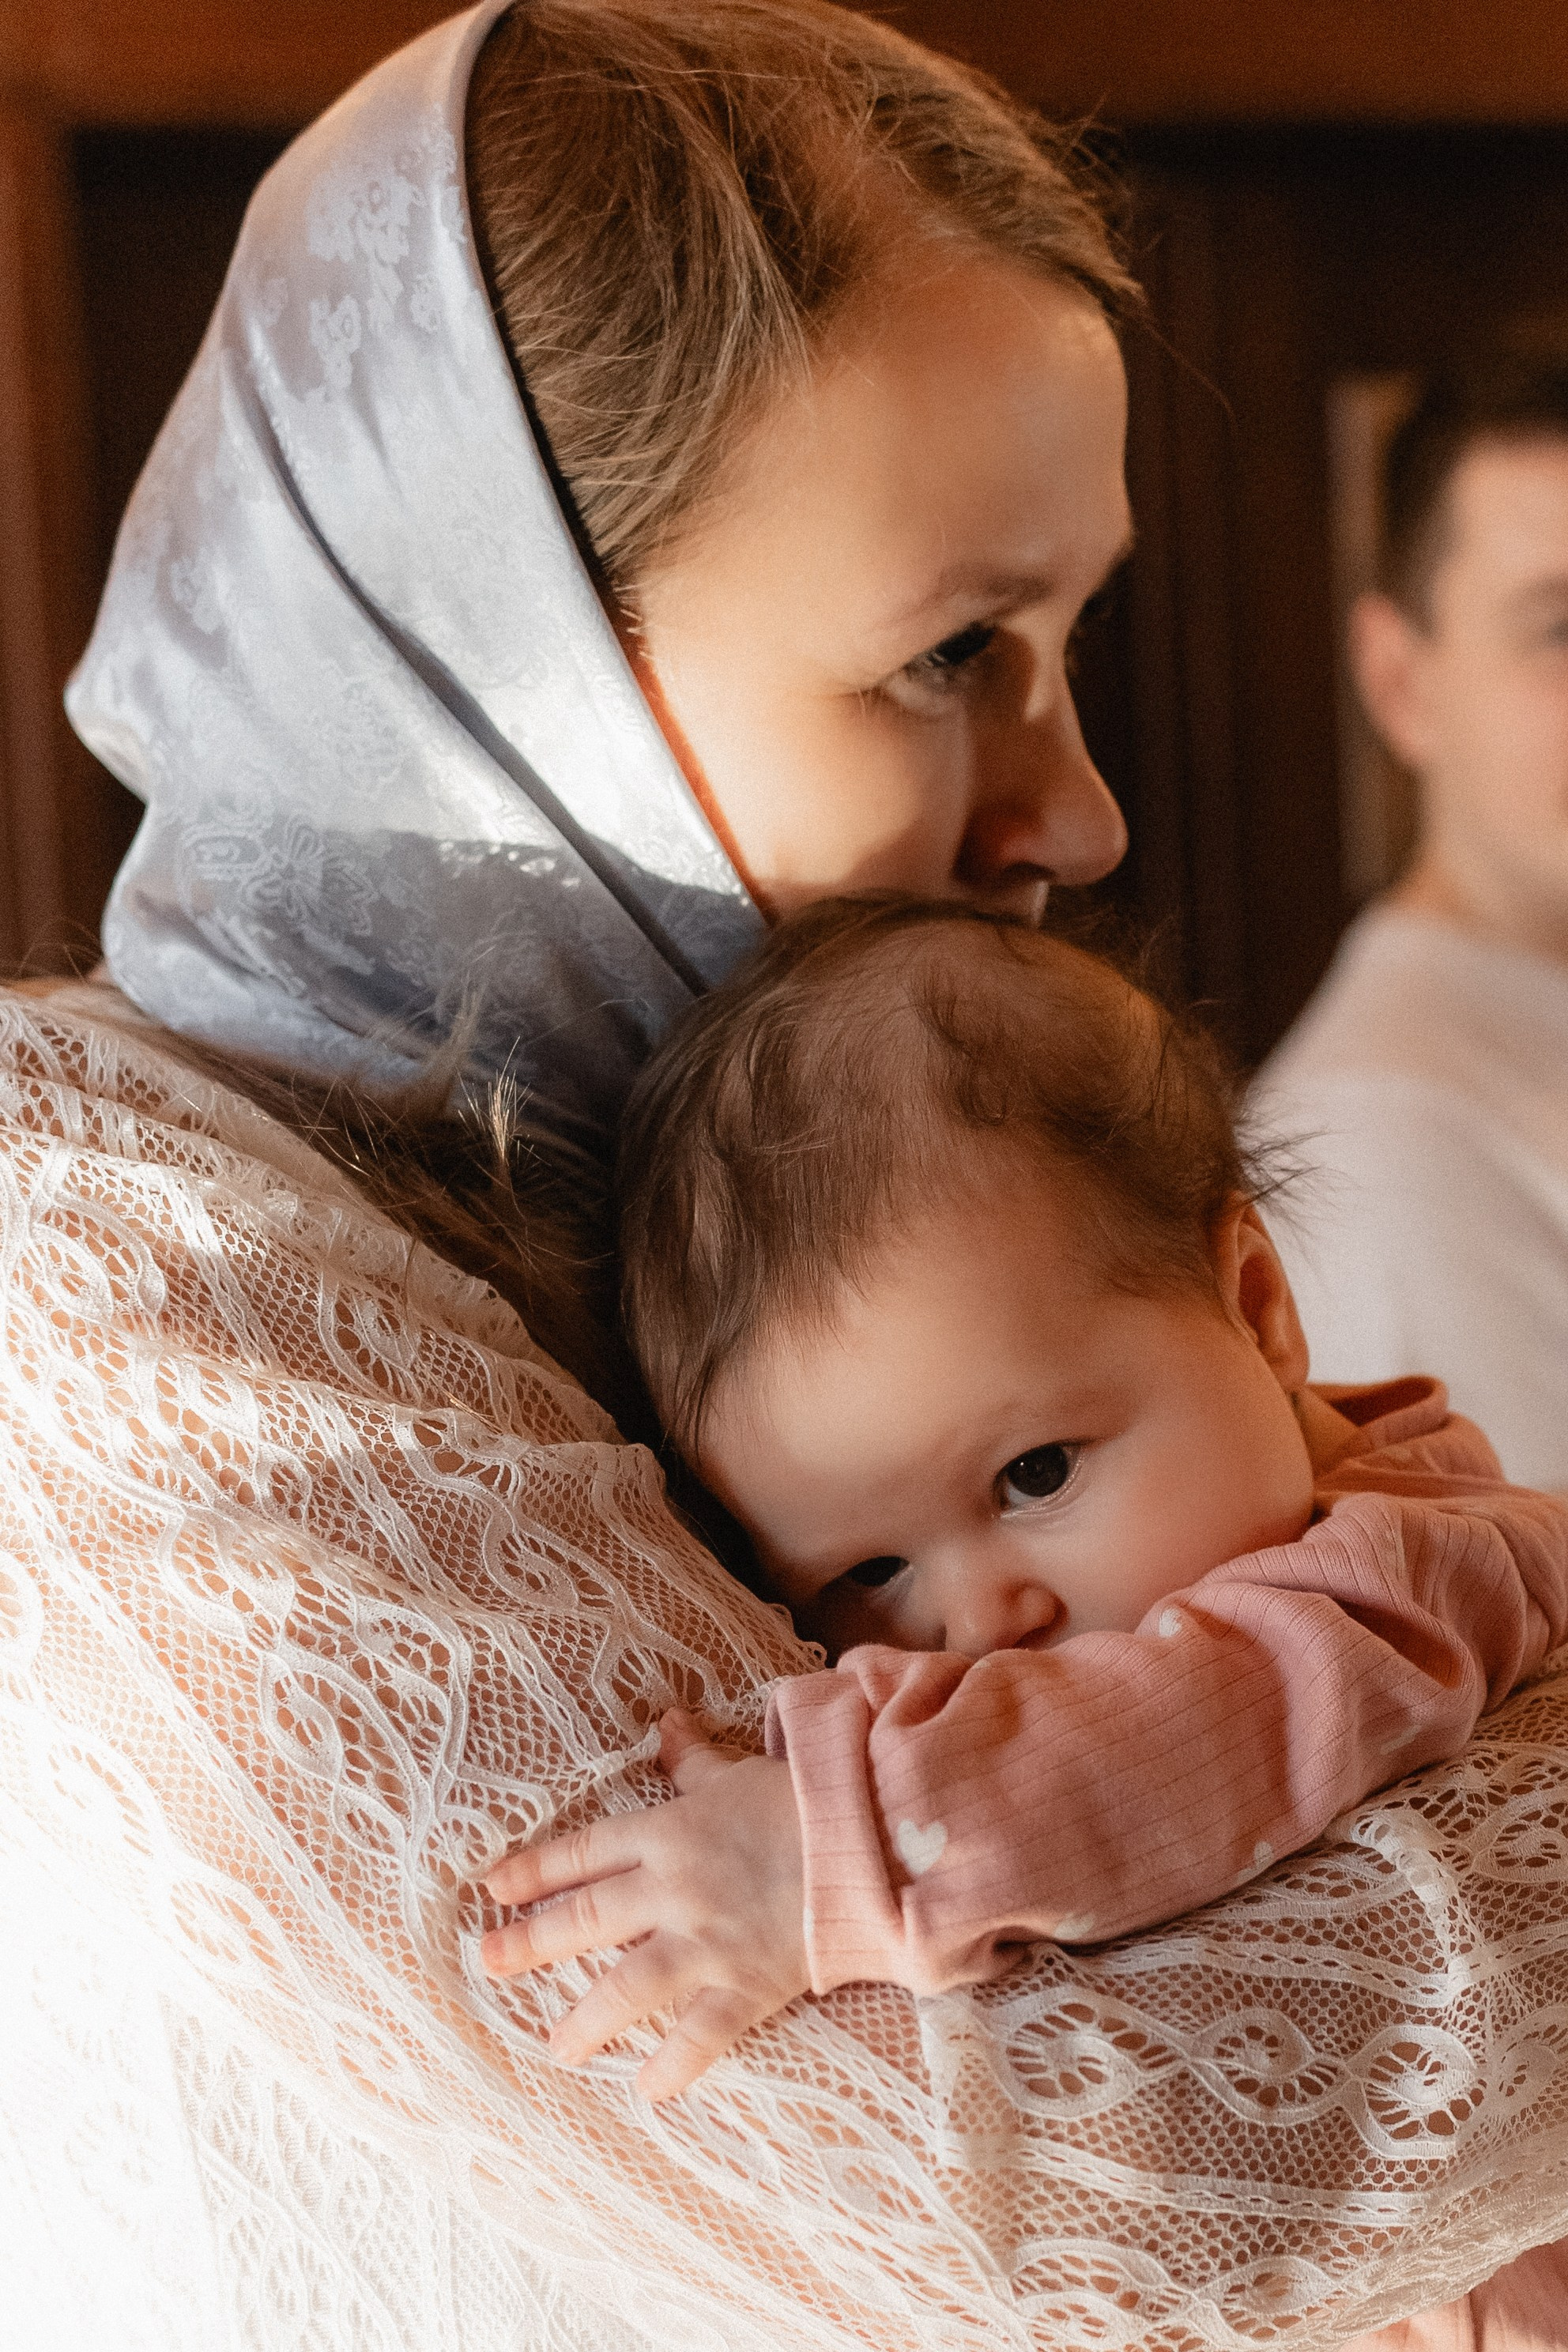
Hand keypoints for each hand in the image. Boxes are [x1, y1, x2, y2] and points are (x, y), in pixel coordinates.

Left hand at [481, 1710, 808, 2099]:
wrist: (873, 1840)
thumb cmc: (803, 1802)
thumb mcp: (738, 1773)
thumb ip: (693, 1761)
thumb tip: (665, 1725)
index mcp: (669, 1831)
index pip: (584, 1852)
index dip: (535, 1871)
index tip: (492, 1890)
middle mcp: (675, 1888)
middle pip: (588, 1917)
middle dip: (532, 1943)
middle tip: (489, 1963)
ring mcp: (708, 1940)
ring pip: (628, 1986)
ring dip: (587, 2019)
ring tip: (556, 2046)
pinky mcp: (746, 1984)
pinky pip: (701, 2034)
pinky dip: (674, 2065)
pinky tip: (647, 2090)